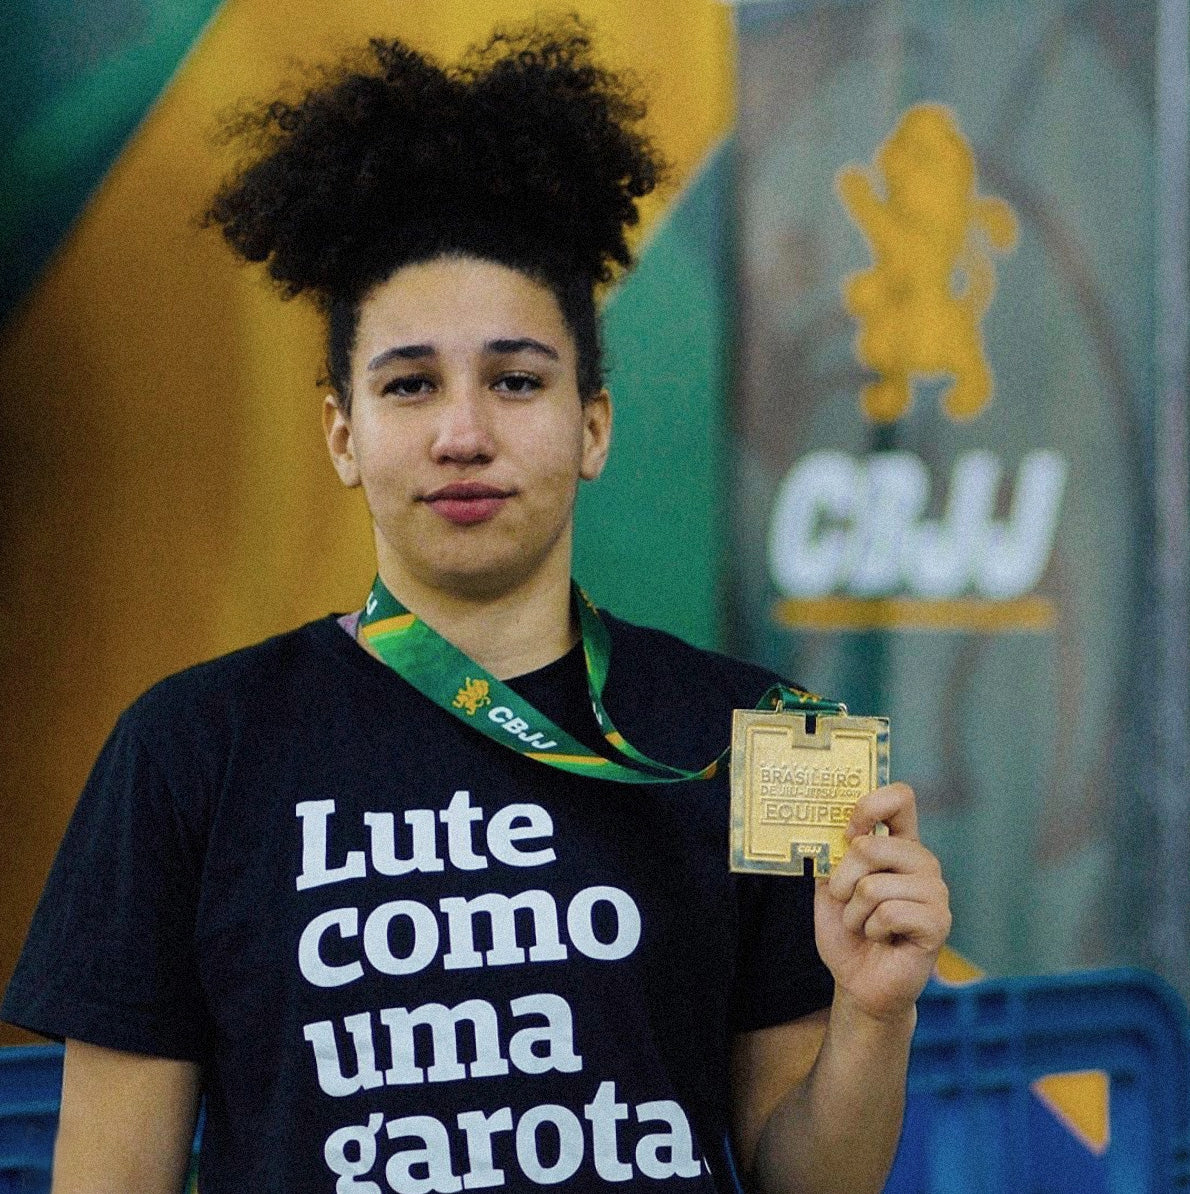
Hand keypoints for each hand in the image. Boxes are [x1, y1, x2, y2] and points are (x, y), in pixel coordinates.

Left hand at [814, 782, 950, 1023]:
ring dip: (854, 912)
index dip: (869, 806)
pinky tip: (882, 939)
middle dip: (842, 878)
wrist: (858, 981)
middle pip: (872, 844)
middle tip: (844, 900)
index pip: (900, 798)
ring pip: (874, 885)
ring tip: (865, 925)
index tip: (847, 832)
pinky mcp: (939, 922)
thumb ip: (833, 853)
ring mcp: (935, 891)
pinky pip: (889, 913)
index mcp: (899, 843)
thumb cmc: (847, 931)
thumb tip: (827, 825)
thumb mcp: (829, 885)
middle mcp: (922, 861)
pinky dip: (871, 929)